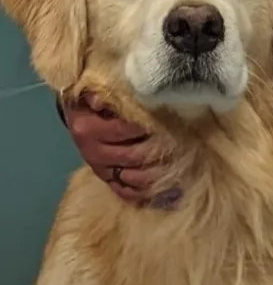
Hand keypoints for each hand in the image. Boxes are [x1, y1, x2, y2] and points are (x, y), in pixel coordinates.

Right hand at [61, 93, 178, 208]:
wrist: (79, 118)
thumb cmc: (94, 101)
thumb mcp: (95, 91)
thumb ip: (104, 94)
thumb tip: (100, 100)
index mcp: (88, 130)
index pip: (123, 130)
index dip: (146, 125)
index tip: (166, 119)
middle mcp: (92, 153)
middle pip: (132, 156)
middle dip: (157, 149)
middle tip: (180, 142)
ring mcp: (100, 170)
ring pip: (132, 178)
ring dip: (157, 173)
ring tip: (180, 165)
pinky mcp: (106, 180)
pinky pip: (126, 192)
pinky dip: (145, 192)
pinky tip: (165, 190)